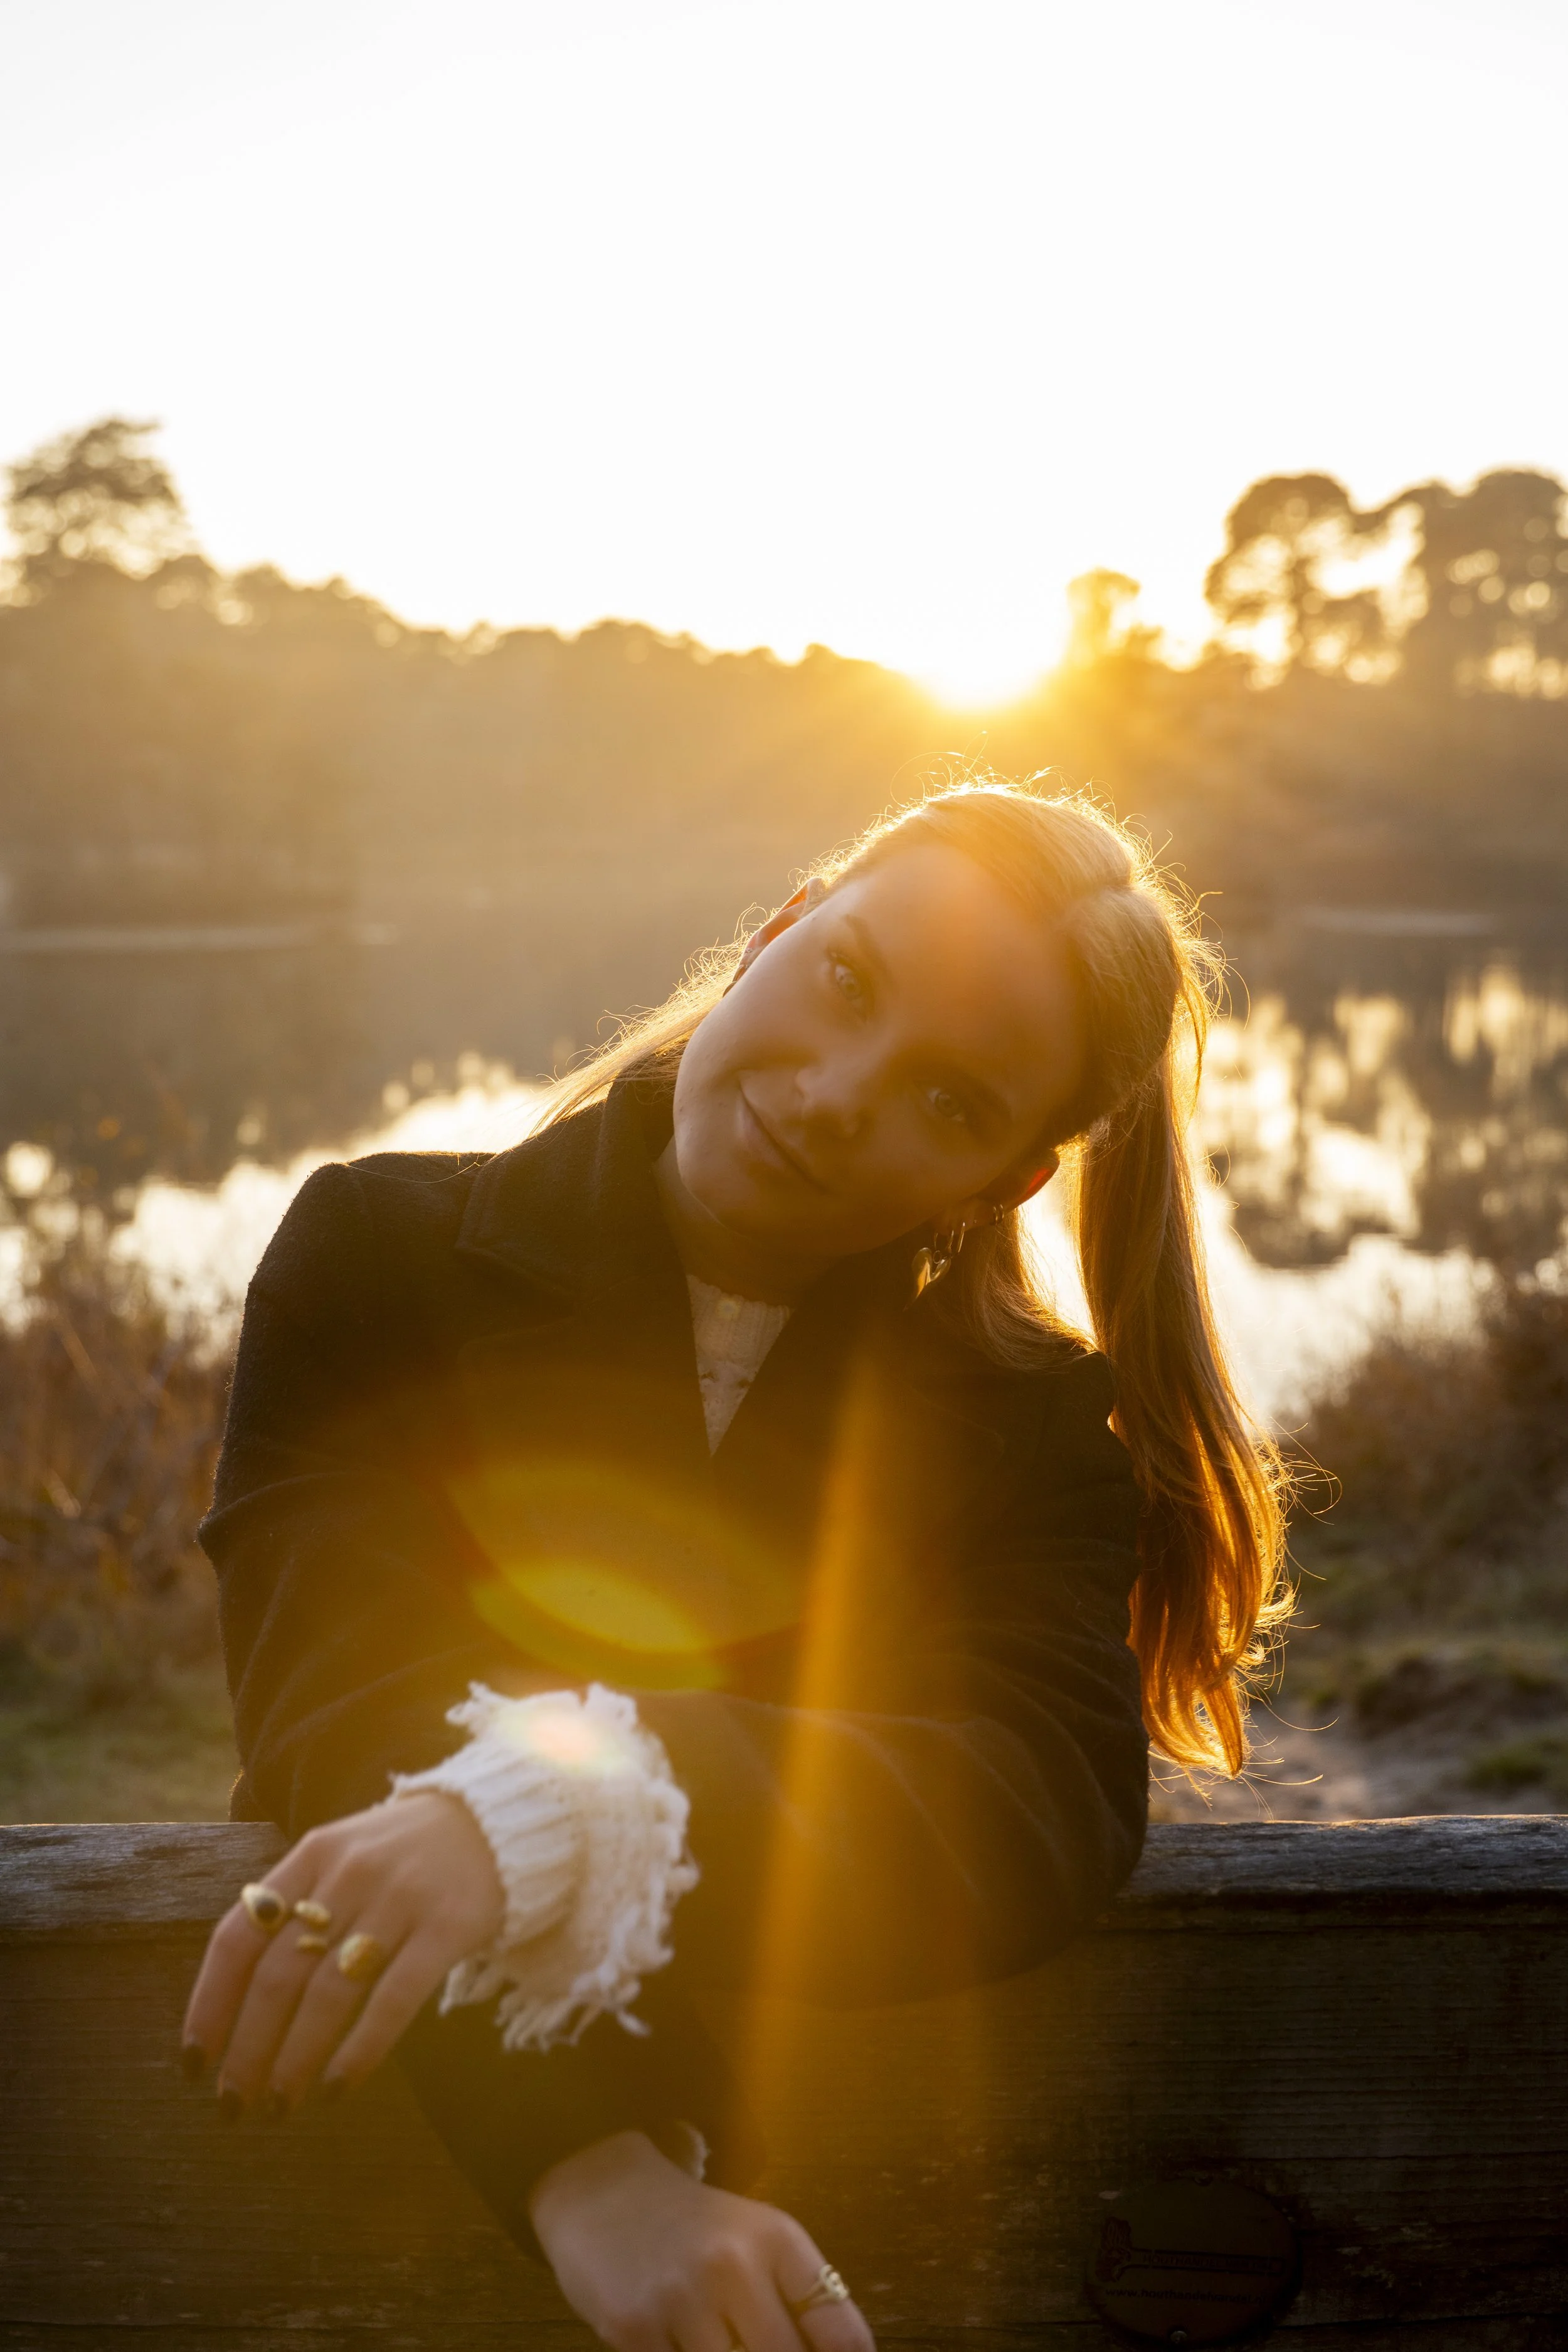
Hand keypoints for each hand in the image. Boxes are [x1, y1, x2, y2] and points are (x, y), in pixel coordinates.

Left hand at [182, 1791, 502, 2113]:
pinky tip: (335, 2087)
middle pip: (279, 1974)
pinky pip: (395, 1998)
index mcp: (312, 1854)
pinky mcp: (449, 1925)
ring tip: (279, 2106)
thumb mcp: (341, 1857)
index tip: (194, 2063)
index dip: (210, 2004)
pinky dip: (359, 2049)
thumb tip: (235, 2005)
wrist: (499, 1817)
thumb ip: (295, 1907)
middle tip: (233, 2104)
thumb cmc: (403, 1855)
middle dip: (248, 2048)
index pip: (239, 1935)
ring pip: (329, 1992)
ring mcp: (401, 1897)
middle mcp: (349, 1872)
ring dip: (295, 2059)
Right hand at [531, 2130, 875, 2351]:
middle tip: (759, 2342)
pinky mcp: (634, 2329)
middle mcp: (734, 2266)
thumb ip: (799, 2299)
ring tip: (722, 2338)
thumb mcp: (756, 2240)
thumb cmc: (695, 2228)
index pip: (840, 2332)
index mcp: (777, 2240)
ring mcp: (682, 2299)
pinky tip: (680, 2342)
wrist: (604, 2194)